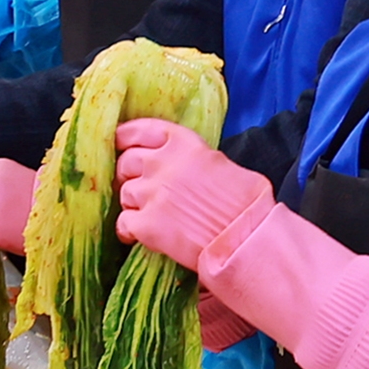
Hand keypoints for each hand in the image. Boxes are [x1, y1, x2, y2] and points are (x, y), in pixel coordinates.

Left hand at [111, 119, 273, 269]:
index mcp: (183, 143)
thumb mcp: (223, 165)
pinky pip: (123, 223)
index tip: (119, 144)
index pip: (139, 130)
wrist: (250, 238)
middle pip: (126, 162)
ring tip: (150, 215)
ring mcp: (151, 193)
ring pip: (125, 193)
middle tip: (141, 189)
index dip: (125, 138)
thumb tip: (187, 162)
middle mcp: (162, 163)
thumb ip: (195, 157)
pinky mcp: (145, 224)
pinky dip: (128, 230)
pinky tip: (137, 236)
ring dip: (132, 204)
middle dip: (129, 175)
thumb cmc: (249, 203)